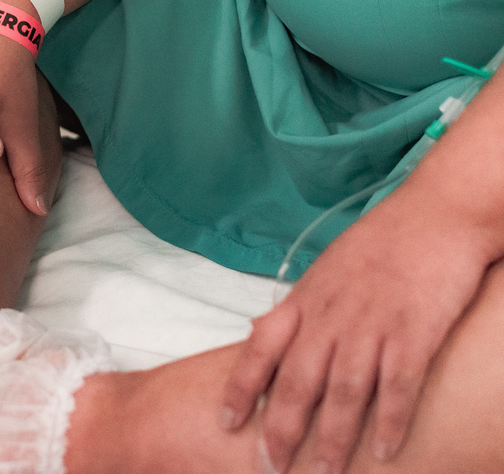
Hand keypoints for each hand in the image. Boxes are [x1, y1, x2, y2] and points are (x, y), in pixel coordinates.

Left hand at [219, 194, 491, 472]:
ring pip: (344, 392)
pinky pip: (398, 385)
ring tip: (325, 472)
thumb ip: (299, 308)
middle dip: (281, 429)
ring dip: (333, 437)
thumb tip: (262, 332)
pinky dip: (389, 420)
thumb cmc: (380, 243)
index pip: (260, 347)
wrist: (435, 214)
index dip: (240, 387)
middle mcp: (331, 316)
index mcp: (305, 300)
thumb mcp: (324, 272)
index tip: (226, 422)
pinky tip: (384, 449)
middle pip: (298, 381)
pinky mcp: (414, 332)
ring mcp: (372, 325)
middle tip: (271, 466)